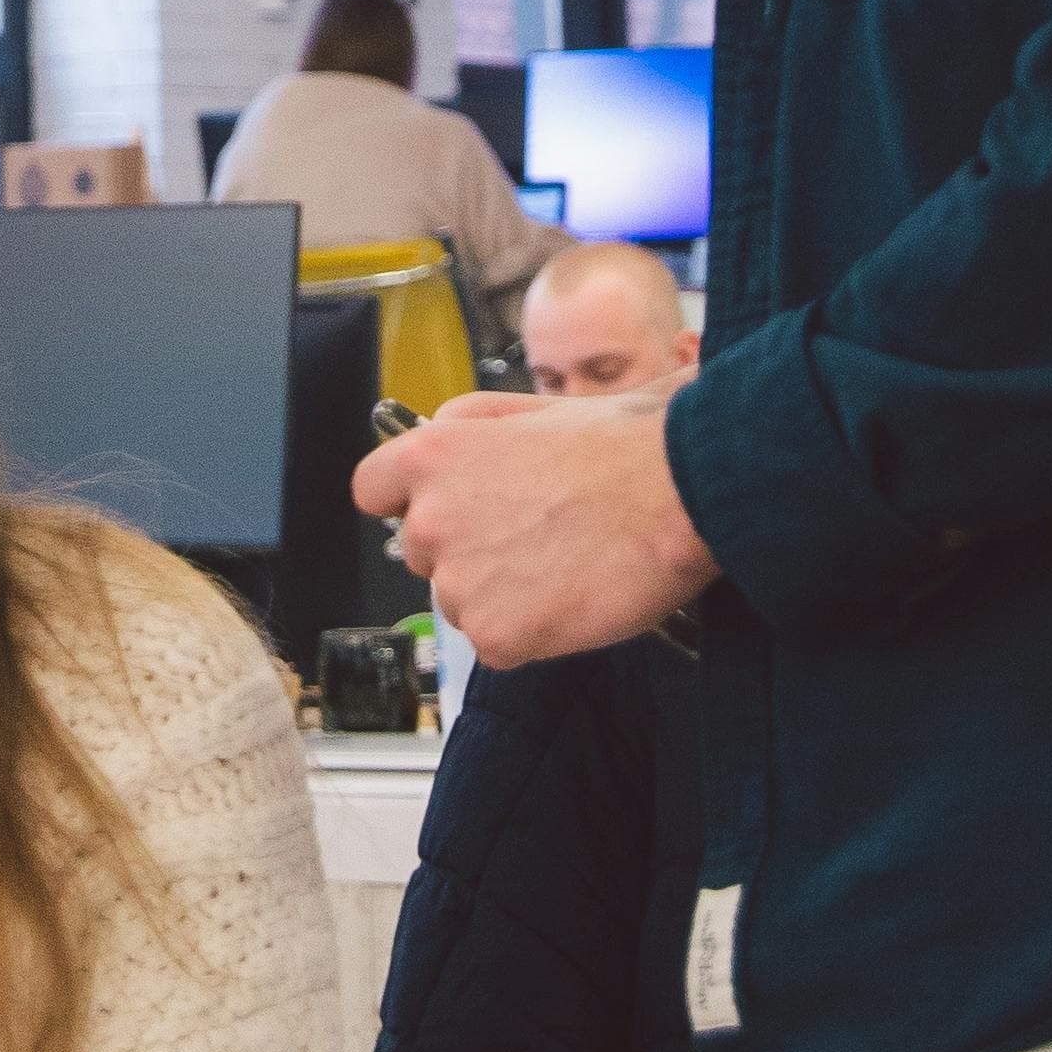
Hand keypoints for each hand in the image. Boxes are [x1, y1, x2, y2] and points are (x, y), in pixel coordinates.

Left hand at [352, 387, 714, 666]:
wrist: (678, 494)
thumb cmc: (620, 447)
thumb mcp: (529, 407)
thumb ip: (469, 426)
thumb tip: (441, 435)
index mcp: (433, 456)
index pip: (373, 491)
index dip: (409, 500)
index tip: (441, 509)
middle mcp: (432, 520)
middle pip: (425, 553)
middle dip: (467, 550)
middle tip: (534, 538)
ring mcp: (460, 583)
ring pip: (462, 602)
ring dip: (501, 594)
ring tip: (563, 564)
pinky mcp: (495, 636)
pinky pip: (498, 643)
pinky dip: (531, 632)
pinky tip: (571, 598)